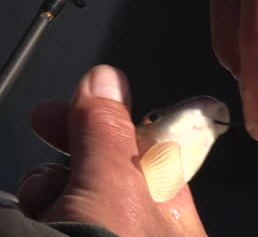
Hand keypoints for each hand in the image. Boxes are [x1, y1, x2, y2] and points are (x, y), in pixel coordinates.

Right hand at [17, 65, 206, 235]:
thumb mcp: (112, 189)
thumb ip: (110, 134)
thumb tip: (107, 82)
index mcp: (175, 222)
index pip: (156, 153)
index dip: (123, 122)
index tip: (96, 98)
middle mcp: (144, 231)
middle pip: (110, 168)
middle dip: (77, 144)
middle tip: (50, 118)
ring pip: (77, 189)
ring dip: (53, 182)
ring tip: (46, 194)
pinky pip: (54, 210)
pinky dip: (41, 204)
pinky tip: (36, 209)